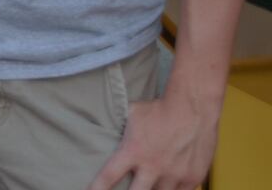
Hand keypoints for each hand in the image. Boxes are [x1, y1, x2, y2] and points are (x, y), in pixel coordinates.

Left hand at [86, 94, 217, 189]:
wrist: (193, 108)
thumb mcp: (132, 116)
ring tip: (150, 183)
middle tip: (128, 188)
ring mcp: (174, 175)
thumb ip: (122, 130)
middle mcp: (153, 167)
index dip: (98, 187)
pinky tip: (169, 185)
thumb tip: (110, 131)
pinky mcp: (192, 177)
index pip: (109, 176)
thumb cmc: (159, 108)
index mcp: (133, 151)